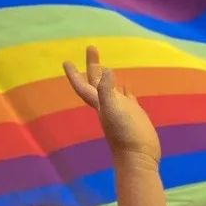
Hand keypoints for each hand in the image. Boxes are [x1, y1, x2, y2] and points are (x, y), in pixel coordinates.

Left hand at [63, 46, 160, 161]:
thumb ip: (108, 90)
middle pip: (97, 82)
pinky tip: (128, 87)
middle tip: (92, 48)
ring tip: (107, 67)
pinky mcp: (134, 116)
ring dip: (108, 79)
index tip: (66, 61)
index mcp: (100, 103)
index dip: (75, 74)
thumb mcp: (115, 109)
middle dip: (94, 66)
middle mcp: (109, 105)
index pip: (84, 86)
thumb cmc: (125, 134)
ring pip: (112, 90)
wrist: (139, 157)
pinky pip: (128, 99)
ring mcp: (122, 111)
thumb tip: (106, 70)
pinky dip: (126, 91)